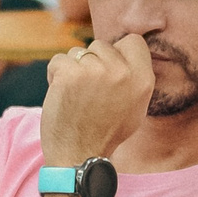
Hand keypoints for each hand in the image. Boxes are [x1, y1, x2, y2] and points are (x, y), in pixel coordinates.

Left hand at [42, 34, 152, 164]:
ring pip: (78, 52)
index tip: (109, 70)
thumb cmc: (106, 132)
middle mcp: (122, 72)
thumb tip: (124, 49)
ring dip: (73, 69)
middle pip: (101, 45)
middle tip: (90, 91)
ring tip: (76, 96)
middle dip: (92, 62)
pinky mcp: (69, 74)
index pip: (132, 41)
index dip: (118, 52)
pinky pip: (58, 61)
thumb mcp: (135, 106)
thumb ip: (134, 76)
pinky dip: (55, 75)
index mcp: (143, 79)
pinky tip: (62, 95)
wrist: (79, 155)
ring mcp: (95, 71)